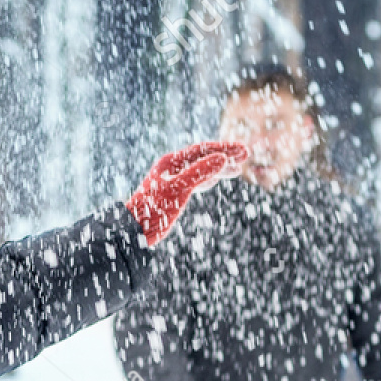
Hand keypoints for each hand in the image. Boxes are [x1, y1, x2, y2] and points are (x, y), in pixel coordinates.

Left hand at [125, 142, 248, 245]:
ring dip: (219, 168)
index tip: (243, 151)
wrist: (133, 230)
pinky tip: (216, 180)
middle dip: (225, 156)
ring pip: (200, 169)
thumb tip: (222, 158)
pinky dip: (208, 178)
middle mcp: (171, 168)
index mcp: (171, 162)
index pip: (202, 150)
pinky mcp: (172, 193)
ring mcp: (171, 180)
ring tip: (237, 169)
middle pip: (203, 157)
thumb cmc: (153, 210)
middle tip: (246, 154)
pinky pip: (194, 180)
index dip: (224, 149)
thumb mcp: (179, 190)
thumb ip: (200, 172)